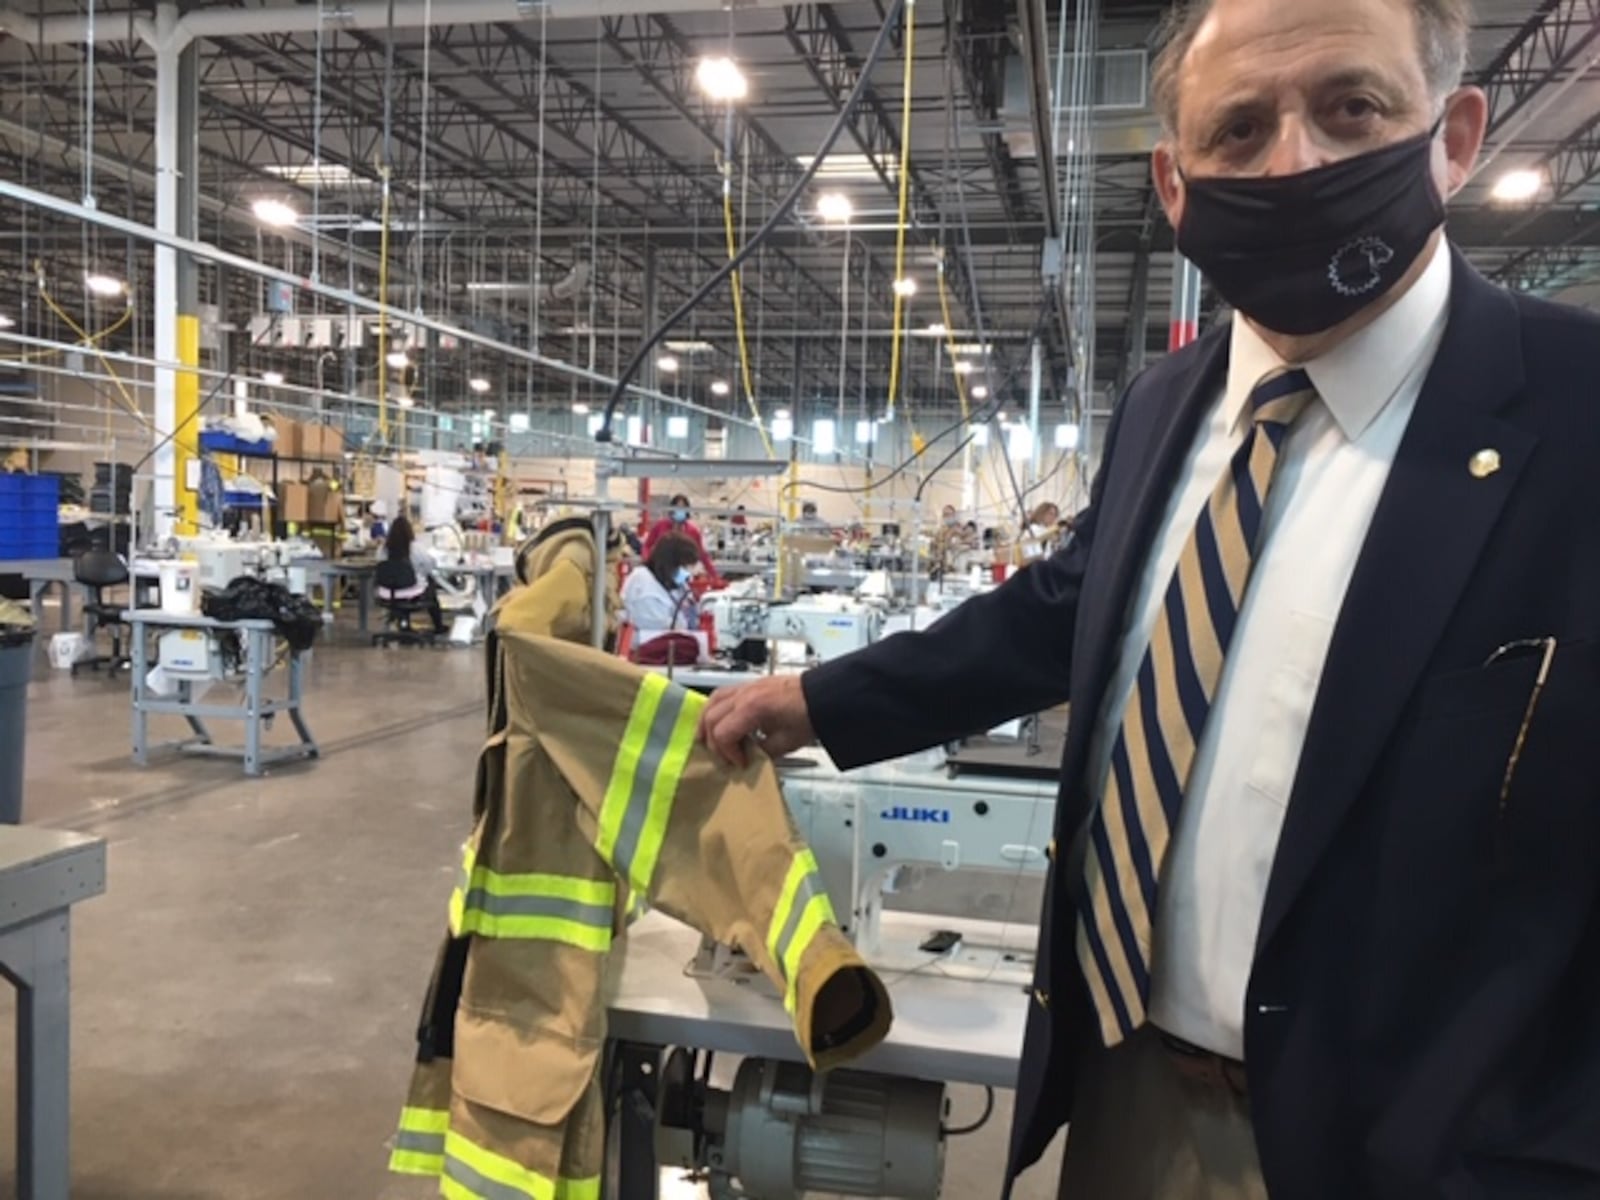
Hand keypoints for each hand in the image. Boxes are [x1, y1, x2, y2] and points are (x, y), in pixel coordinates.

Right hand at [698, 674, 814, 767]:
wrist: (824, 695)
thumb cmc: (809, 716)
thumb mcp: (786, 743)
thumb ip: (762, 753)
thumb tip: (748, 760)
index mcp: (753, 708)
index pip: (723, 734)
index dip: (728, 753)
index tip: (741, 763)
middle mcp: (745, 694)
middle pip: (711, 718)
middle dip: (714, 742)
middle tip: (726, 757)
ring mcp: (746, 686)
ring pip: (711, 702)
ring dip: (706, 722)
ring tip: (710, 740)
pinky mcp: (750, 685)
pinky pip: (722, 694)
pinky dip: (715, 709)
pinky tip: (719, 721)